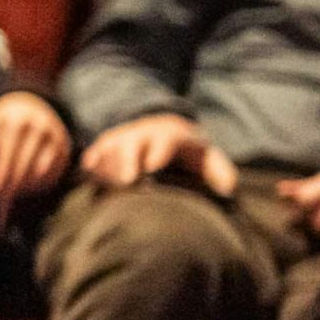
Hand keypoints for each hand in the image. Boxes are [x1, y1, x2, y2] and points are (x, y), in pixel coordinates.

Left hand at [0, 92, 73, 227]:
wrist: (32, 104)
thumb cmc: (7, 122)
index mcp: (18, 122)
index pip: (8, 152)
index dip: (1, 174)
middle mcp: (39, 128)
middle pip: (25, 163)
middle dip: (14, 183)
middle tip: (5, 198)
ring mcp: (55, 137)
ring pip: (41, 169)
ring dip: (28, 185)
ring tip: (16, 194)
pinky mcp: (64, 146)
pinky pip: (54, 170)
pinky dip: (42, 182)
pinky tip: (31, 188)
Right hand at [77, 112, 236, 195]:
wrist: (158, 128)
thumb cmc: (186, 152)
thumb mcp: (206, 157)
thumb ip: (218, 172)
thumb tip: (228, 189)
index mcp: (169, 135)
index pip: (164, 140)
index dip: (158, 151)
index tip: (154, 167)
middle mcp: (141, 134)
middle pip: (130, 144)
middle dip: (127, 161)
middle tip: (127, 182)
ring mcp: (119, 140)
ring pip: (108, 151)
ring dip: (109, 169)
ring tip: (112, 191)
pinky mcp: (103, 149)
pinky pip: (92, 157)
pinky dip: (91, 168)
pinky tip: (92, 180)